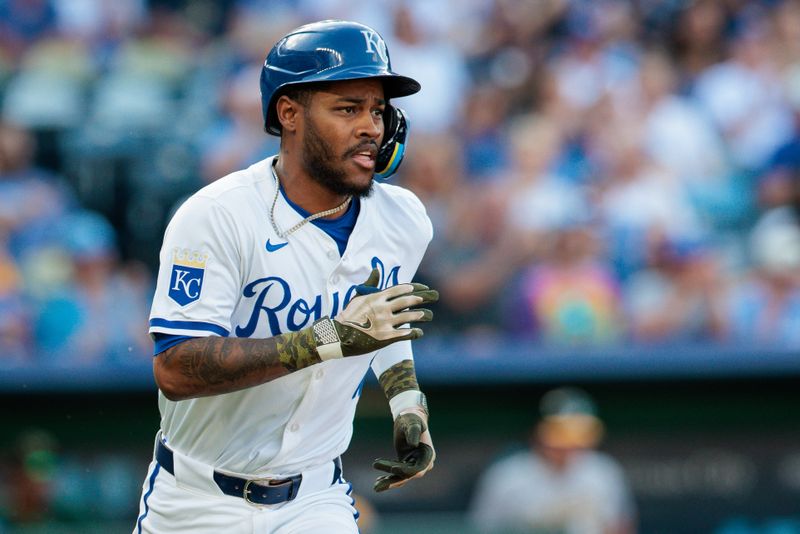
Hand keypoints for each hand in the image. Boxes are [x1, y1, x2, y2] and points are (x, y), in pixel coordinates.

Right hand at [312, 269, 437, 358]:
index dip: (415, 288)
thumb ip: (370, 284)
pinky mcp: (386, 338)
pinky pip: (405, 334)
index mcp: (377, 297)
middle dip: (425, 297)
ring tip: (429, 315)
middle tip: (435, 296)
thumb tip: (376, 270)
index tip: (424, 288)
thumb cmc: (348, 315)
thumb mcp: (358, 297)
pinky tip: (420, 332)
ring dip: (422, 315)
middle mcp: (383, 308)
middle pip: (409, 301)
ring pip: (410, 317)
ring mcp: (385, 323)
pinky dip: (415, 333)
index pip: (400, 289)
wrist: (339, 336)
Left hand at [373, 410, 434, 491]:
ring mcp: (416, 465)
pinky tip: (378, 480)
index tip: (392, 468)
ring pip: (402, 477)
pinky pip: (398, 473)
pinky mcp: (407, 464)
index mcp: (428, 454)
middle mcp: (424, 463)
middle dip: (393, 480)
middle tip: (377, 484)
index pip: (417, 469)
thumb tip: (413, 444)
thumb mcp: (412, 423)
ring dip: (389, 482)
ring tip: (375, 486)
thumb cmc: (411, 418)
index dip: (405, 471)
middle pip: (408, 475)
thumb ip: (414, 432)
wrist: (409, 417)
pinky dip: (389, 476)